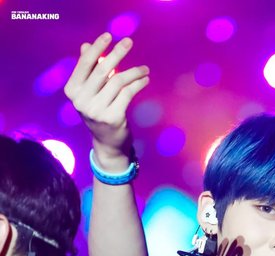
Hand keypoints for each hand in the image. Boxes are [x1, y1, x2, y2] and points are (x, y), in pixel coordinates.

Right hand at [64, 32, 149, 166]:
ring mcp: (96, 111)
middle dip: (117, 53)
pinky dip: (138, 84)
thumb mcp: (90, 92)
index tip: (109, 35)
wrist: (107, 143)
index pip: (85, 64)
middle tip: (129, 41)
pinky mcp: (113, 118)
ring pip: (118, 81)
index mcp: (72, 91)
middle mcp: (81, 101)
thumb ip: (88, 70)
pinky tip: (145, 79)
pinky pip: (127, 93)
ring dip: (134, 72)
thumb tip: (86, 45)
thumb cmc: (99, 111)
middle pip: (102, 70)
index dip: (97, 48)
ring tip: (144, 69)